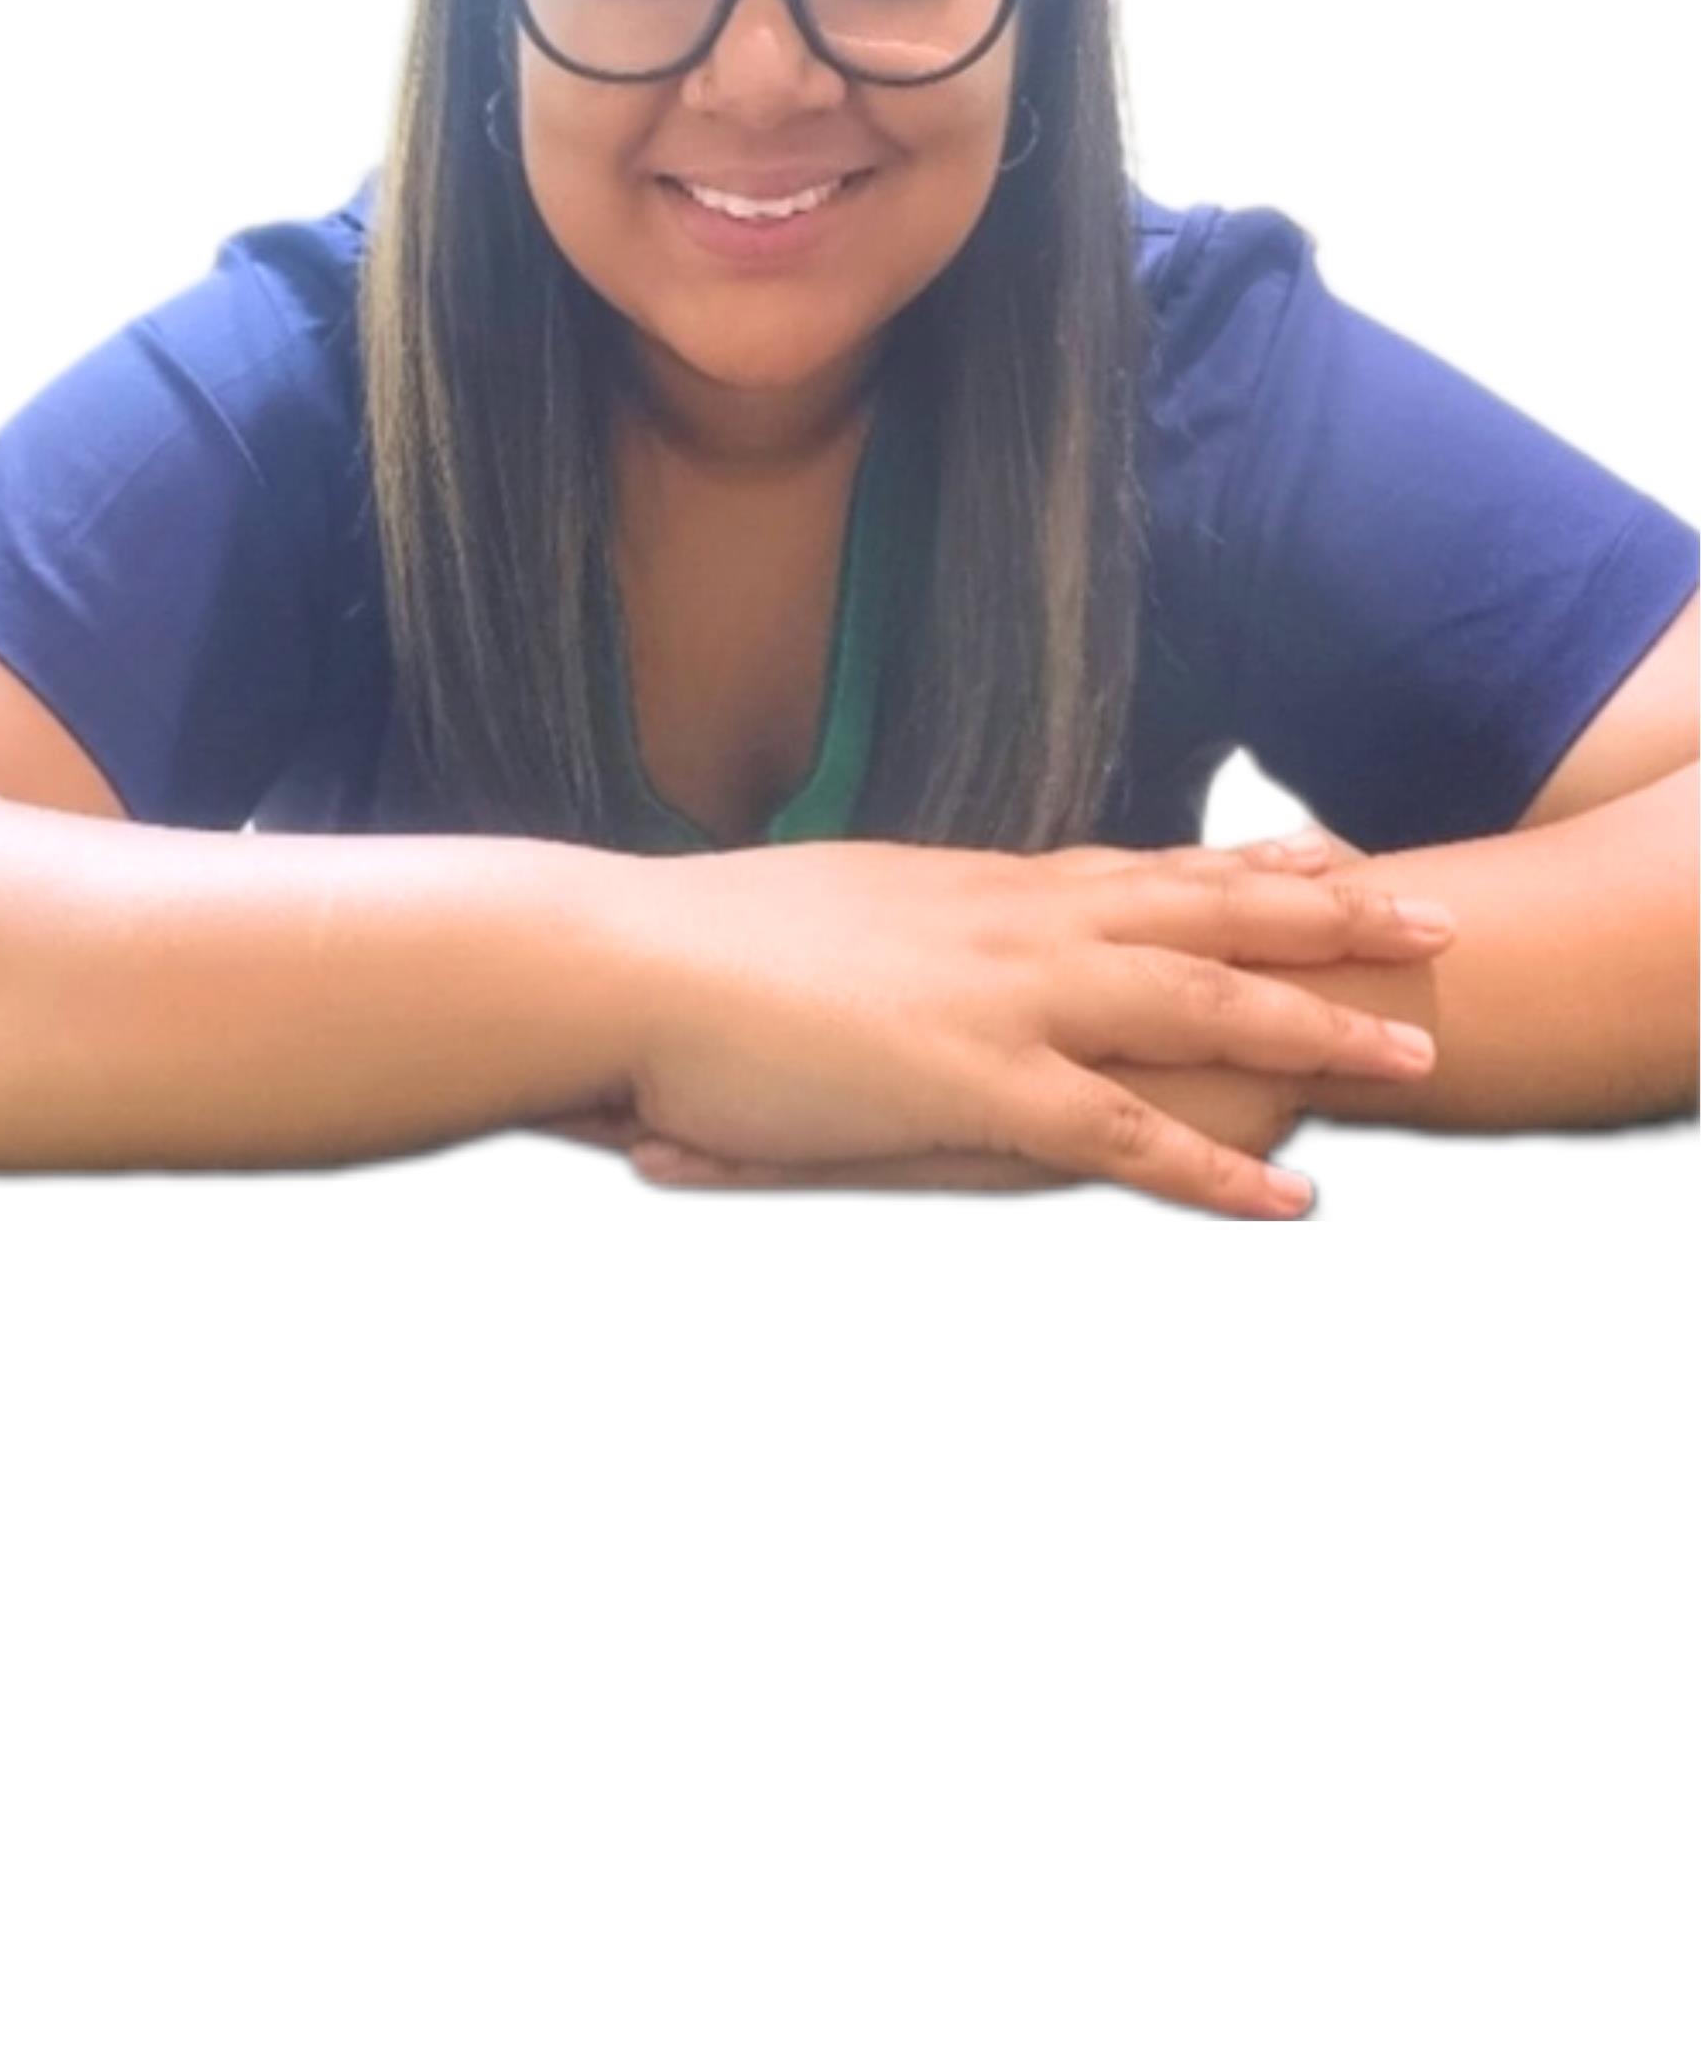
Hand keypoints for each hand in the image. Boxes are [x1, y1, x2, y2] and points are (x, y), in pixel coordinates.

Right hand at [540, 822, 1430, 1216]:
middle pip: (1203, 908)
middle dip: (1327, 917)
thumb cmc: (691, 949)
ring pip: (1195, 1000)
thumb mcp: (822, 915)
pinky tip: (1290, 1200)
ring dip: (1314, 1028)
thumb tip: (904, 937)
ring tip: (1415, 1054)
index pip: (1138, 863)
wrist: (623, 957)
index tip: (1325, 855)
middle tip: (1432, 921)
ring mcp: (1000, 996)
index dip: (1240, 864)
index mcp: (971, 883)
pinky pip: (1120, 1131)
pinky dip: (1214, 1168)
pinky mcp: (970, 1081)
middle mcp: (1009, 920)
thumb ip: (891, 928)